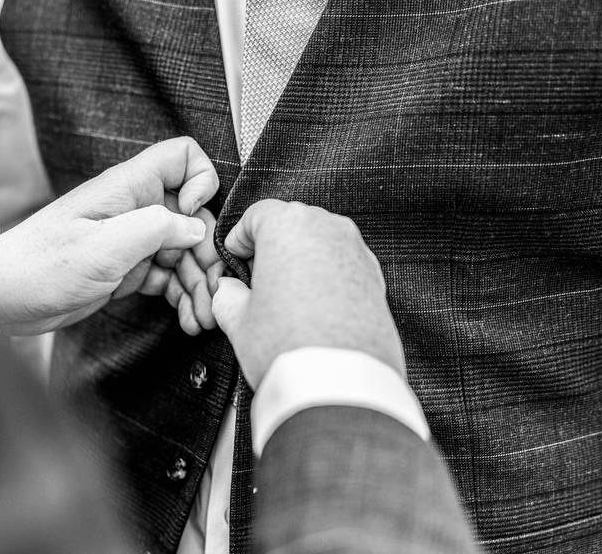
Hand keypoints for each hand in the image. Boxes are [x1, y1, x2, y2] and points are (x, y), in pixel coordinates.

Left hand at [0, 137, 218, 334]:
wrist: (1, 300)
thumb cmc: (38, 267)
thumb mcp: (103, 247)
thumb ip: (156, 228)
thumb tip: (196, 226)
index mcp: (127, 188)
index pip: (182, 157)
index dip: (201, 182)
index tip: (195, 219)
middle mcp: (133, 209)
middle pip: (192, 215)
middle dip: (207, 252)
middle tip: (214, 289)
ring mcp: (130, 239)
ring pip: (183, 251)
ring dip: (198, 283)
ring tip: (203, 315)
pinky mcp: (125, 268)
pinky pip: (166, 276)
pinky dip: (180, 295)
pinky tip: (186, 315)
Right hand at [211, 200, 404, 388]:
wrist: (340, 386)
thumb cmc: (290, 348)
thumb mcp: (238, 319)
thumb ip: (226, 294)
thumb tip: (227, 290)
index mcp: (288, 225)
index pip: (255, 215)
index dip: (238, 240)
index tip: (234, 261)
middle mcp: (327, 228)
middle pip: (290, 224)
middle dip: (271, 249)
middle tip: (256, 283)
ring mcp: (356, 251)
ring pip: (319, 243)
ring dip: (300, 262)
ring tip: (284, 301)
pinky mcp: (375, 277)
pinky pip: (342, 265)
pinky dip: (326, 278)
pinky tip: (312, 310)